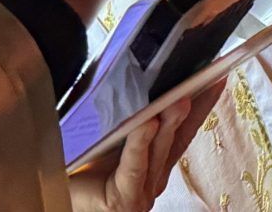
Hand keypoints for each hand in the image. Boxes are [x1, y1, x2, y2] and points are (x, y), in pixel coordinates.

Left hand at [65, 81, 221, 211]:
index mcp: (154, 162)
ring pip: (158, 150)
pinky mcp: (125, 199)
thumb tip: (129, 73)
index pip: (183, 129)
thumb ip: (122, 117)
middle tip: (202, 81)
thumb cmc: (76, 172)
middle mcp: (154, 177)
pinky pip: (135, 167)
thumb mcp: (105, 137)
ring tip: (178, 99)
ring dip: (169, 122)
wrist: (56, 199)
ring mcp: (142, 191)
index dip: (201, 104)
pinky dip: (140, 143)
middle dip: (192, 108)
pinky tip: (147, 124)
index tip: (215, 78)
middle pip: (176, 138)